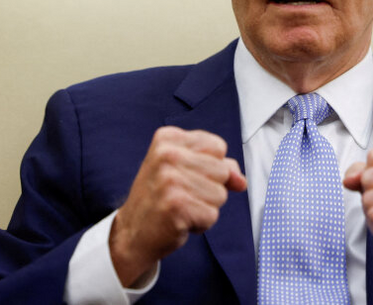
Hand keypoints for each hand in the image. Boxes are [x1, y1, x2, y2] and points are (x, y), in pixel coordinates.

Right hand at [109, 127, 246, 286]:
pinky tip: (179, 221)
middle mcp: (167, 154)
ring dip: (205, 207)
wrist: (132, 233)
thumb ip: (218, 166)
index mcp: (168, 138)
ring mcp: (170, 179)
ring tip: (180, 208)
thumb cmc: (161, 198)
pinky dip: (201, 224)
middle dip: (210, 188)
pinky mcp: (176, 205)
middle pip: (223, 170)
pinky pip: (213, 215)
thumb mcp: (185, 170)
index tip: (185, 175)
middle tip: (181, 195)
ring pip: (221, 194)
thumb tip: (241, 181)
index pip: (218, 147)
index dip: (211, 167)